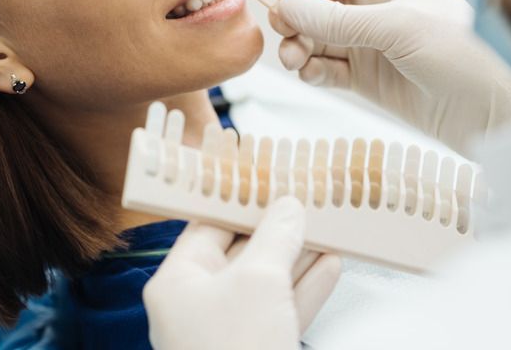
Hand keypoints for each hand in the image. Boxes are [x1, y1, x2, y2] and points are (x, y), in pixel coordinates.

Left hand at [144, 197, 341, 349]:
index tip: (270, 178)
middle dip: (278, 226)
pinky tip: (332, 263)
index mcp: (179, 283)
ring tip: (329, 223)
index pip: (208, 224)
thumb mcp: (259, 280)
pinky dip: (308, 286)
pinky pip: (285, 309)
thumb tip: (289, 207)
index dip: (240, 199)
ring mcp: (230, 332)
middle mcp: (200, 305)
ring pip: (269, 280)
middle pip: (242, 250)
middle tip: (307, 197)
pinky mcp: (260, 349)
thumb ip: (276, 237)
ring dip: (300, 253)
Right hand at [268, 0, 510, 152]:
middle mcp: (378, 7)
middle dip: (294, 17)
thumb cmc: (457, 59)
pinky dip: (313, 70)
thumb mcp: (398, 29)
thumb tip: (285, 6)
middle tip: (280, 34)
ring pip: (317, 37)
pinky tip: (312, 75)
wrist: (486, 118)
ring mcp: (371, 43)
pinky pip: (327, 66)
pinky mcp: (367, 77)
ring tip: (294, 61)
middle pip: (318, 2)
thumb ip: (338, 20)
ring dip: (299, 46)